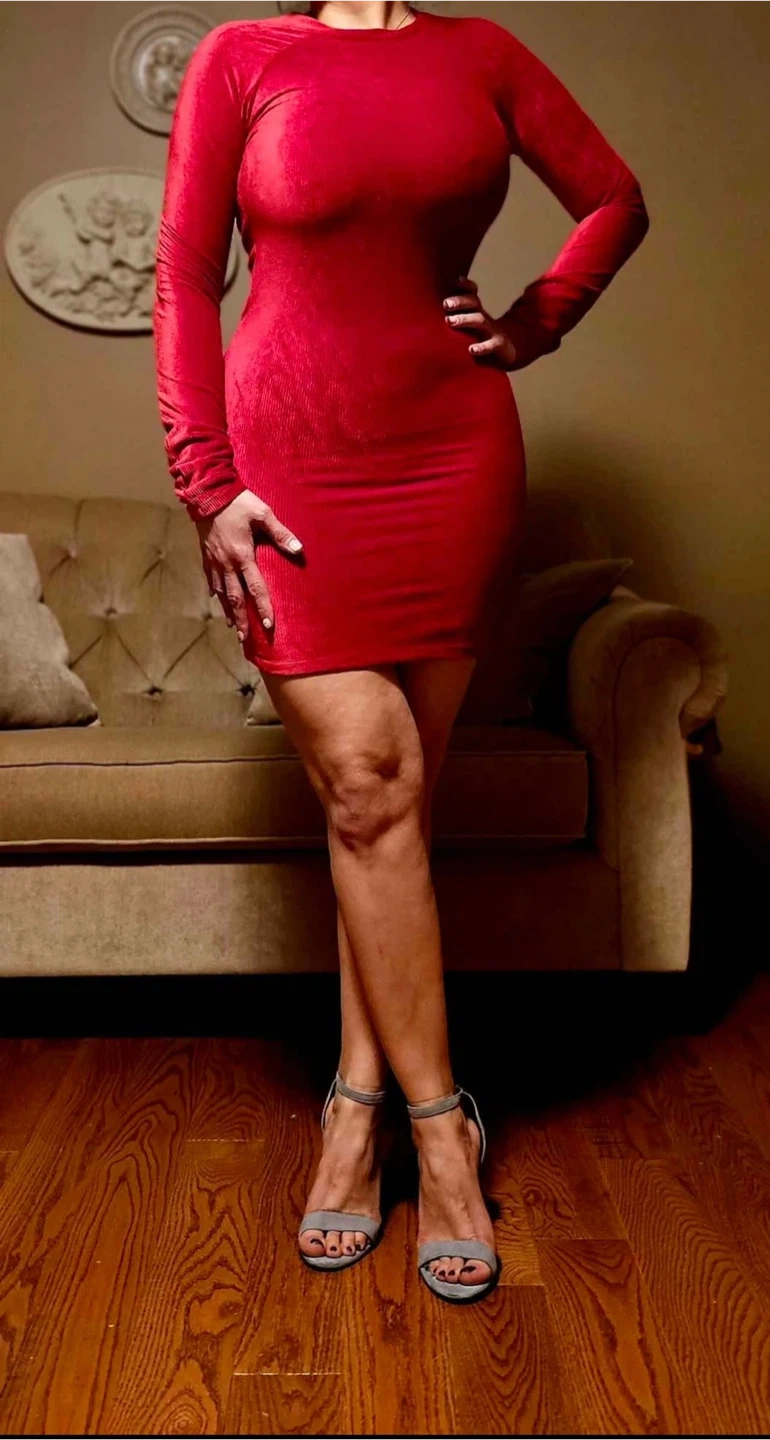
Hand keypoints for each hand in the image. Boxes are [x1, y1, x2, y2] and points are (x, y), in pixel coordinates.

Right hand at [196, 490, 302, 642]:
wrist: (208, 492)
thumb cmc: (238, 502)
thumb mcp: (263, 514)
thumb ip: (281, 534)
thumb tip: (298, 550)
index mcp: (243, 555)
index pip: (255, 588)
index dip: (262, 607)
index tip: (267, 625)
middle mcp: (227, 563)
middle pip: (235, 598)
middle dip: (241, 619)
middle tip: (245, 639)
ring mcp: (214, 560)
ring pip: (221, 592)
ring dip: (228, 611)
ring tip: (233, 626)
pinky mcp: (206, 555)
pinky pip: (211, 578)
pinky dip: (215, 592)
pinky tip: (217, 600)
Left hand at [442, 275, 516, 368]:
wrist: (507, 352)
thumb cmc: (480, 338)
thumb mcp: (469, 326)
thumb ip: (453, 318)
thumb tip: (424, 314)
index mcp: (475, 310)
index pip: (471, 293)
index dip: (465, 285)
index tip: (456, 280)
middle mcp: (483, 317)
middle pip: (473, 303)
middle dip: (459, 301)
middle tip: (446, 304)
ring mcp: (492, 330)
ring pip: (480, 320)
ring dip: (465, 319)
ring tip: (450, 321)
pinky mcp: (499, 345)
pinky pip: (491, 345)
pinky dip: (482, 347)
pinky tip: (471, 350)